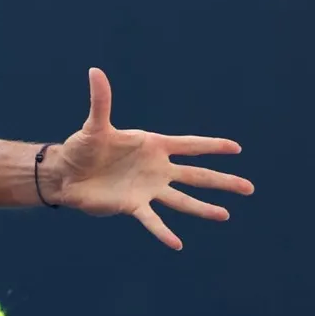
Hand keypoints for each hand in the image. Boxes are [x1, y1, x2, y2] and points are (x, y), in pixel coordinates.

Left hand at [49, 68, 254, 249]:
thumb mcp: (94, 124)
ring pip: (181, 200)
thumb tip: (95, 71)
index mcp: (151, 146)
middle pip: (196, 175)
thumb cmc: (81, 147)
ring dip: (202, 208)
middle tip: (249, 188)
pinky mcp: (132, 205)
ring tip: (225, 215)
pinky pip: (152, 220)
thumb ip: (100, 100)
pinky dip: (163, 232)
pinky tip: (177, 244)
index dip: (211, 145)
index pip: (188, 145)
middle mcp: (155, 168)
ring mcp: (146, 188)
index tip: (236, 148)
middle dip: (222, 181)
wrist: (65, 174)